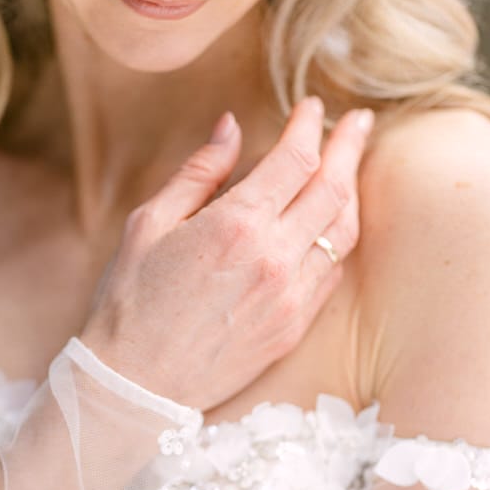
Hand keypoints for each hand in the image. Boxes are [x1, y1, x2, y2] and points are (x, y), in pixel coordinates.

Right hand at [78, 97, 373, 411]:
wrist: (134, 383)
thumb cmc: (131, 299)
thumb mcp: (149, 223)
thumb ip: (199, 172)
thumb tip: (232, 126)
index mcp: (235, 224)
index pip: (295, 159)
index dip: (310, 126)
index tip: (312, 107)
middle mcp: (273, 258)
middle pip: (333, 187)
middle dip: (349, 145)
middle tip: (359, 121)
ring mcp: (290, 296)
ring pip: (343, 231)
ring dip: (353, 191)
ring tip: (351, 167)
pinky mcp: (293, 327)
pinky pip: (332, 273)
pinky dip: (339, 239)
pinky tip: (332, 222)